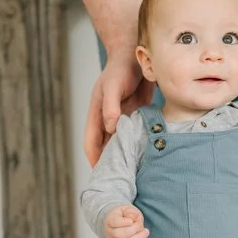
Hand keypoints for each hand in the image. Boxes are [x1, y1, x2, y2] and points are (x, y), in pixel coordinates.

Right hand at [85, 53, 152, 167]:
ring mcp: (120, 118)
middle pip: (105, 147)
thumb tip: (110, 127)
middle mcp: (106, 119)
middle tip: (118, 183)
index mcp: (96, 114)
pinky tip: (146, 157)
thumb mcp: (113, 86)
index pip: (91, 143)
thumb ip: (110, 106)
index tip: (101, 176)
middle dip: (109, 164)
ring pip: (120, 143)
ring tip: (132, 176)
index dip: (95, 159)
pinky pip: (133, 135)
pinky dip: (136, 146)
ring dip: (124, 157)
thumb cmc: (120, 69)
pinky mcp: (134, 116)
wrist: (134, 55)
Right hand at [104, 205, 149, 237]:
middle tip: (140, 224)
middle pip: (119, 234)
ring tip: (145, 231)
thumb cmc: (124, 216)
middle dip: (134, 229)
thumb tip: (134, 218)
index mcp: (110, 221)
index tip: (132, 220)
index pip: (114, 222)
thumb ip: (131, 212)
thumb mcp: (127, 209)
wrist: (119, 225)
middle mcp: (110, 233)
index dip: (124, 222)